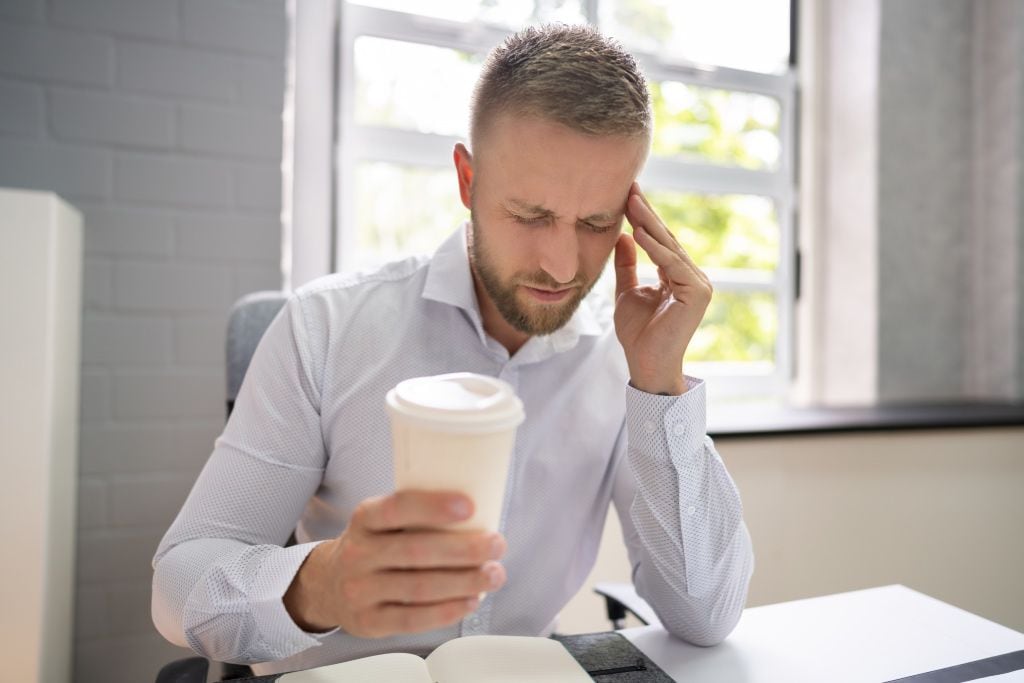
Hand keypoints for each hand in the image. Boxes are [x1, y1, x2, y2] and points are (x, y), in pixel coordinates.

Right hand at [284, 490, 506, 636]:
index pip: (397, 508)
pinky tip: (471, 600)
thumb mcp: (383, 521)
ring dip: (464, 582)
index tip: (469, 506)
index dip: (433, 507)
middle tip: (497, 544)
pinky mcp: (369, 622)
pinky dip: (447, 610)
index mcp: (364, 518)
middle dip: (464, 549)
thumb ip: (418, 515)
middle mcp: (358, 553)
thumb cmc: (374, 545)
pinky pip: (413, 619)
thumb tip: (480, 510)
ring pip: (419, 587)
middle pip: (416, 551)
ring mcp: (360, 590)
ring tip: (494, 574)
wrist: (329, 584)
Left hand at [614, 182, 712, 394]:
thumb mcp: (627, 292)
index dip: (643, 218)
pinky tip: (638, 232)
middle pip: (666, 239)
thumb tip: (624, 236)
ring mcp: (699, 285)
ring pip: (669, 248)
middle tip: (630, 188)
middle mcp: (692, 277)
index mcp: (678, 276)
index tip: (627, 195)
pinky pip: (672, 265)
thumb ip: (627, 265)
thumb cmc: (638, 334)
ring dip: (649, 224)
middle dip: (646, 214)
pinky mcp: (698, 293)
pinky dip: (655, 249)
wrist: (646, 364)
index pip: (660, 241)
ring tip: (631, 203)